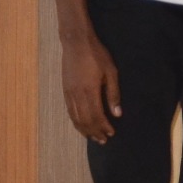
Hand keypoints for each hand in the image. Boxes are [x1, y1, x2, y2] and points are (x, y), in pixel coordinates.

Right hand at [62, 27, 121, 142]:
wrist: (76, 43)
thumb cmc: (97, 55)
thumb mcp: (111, 72)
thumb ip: (113, 94)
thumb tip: (118, 113)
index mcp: (90, 91)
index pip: (97, 116)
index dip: (104, 127)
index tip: (112, 133)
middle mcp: (77, 95)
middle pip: (85, 120)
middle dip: (95, 132)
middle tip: (104, 140)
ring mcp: (69, 93)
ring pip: (75, 118)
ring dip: (85, 130)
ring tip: (94, 137)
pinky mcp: (65, 91)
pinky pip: (70, 111)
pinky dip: (76, 121)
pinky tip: (81, 125)